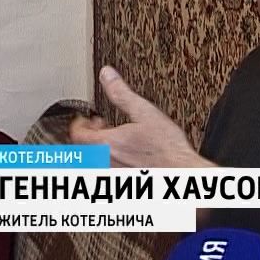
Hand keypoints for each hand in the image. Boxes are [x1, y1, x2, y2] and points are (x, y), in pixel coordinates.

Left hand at [69, 66, 214, 168]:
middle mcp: (104, 163)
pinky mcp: (121, 184)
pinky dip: (109, 163)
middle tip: (101, 127)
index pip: (77, 134)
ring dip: (98, 150)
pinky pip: (107, 172)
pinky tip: (126, 157)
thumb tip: (107, 75)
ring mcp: (112, 175)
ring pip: (93, 162)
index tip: (87, 120)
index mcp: (105, 144)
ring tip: (113, 142)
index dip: (79, 124)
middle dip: (89, 135)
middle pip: (82, 150)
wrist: (182, 172)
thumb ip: (121, 94)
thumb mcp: (145, 112)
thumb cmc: (167, 148)